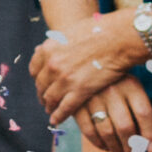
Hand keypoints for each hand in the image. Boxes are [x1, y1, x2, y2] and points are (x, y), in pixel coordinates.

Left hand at [30, 9, 147, 124]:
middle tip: (44, 100)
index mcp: (48, 49)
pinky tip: (56, 120)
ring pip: (50, 98)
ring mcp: (65, 79)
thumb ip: (58, 43)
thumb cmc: (98, 31)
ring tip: (50, 111)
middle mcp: (52, 64)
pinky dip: (58, 115)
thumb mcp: (69, 33)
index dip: (37, 79)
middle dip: (42, 94)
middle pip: (41, 85)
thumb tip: (50, 48)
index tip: (40, 84)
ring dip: (48, 106)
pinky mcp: (80, 90)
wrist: (116, 38)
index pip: (34, 69)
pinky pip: (65, 107)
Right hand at [75, 77, 151, 151]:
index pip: (144, 113)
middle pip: (125, 126)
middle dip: (132, 148)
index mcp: (130, 84)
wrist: (83, 61)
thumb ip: (140, 108)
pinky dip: (97, 142)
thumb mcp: (131, 84)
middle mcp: (112, 90)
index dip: (151, 134)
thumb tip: (151, 144)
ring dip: (116, 149)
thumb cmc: (115, 79)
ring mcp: (92, 97)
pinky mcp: (76, 104)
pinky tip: (104, 147)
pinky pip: (88, 129)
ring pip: (107, 131)